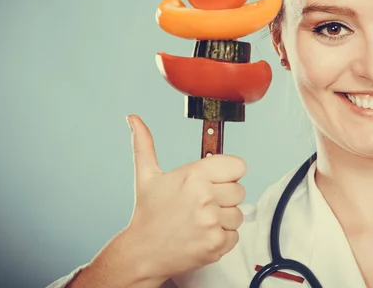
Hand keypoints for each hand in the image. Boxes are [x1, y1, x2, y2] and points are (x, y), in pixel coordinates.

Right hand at [122, 114, 246, 281]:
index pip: (238, 166)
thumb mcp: (146, 176)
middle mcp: (204, 197)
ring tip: (200, 220)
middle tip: (202, 203)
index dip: (228, 172)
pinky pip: (235, 235)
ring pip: (238, 214)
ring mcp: (211, 222)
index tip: (216, 179)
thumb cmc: (148, 214)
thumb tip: (133, 119)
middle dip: (224, 197)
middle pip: (239, 190)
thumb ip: (144, 144)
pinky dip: (222, 237)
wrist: (142, 253)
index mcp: (193, 176)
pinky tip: (202, 234)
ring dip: (224, 218)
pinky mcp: (216, 244)